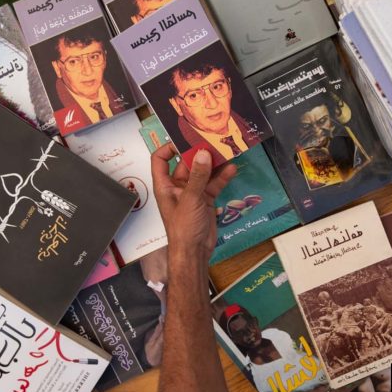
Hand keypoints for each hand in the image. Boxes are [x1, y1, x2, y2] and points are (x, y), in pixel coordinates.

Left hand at [151, 144, 236, 260]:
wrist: (195, 252)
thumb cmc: (183, 228)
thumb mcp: (190, 199)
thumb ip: (198, 176)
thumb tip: (202, 154)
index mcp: (165, 185)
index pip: (160, 159)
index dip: (168, 147)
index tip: (183, 139)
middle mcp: (177, 186)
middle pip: (186, 163)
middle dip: (198, 153)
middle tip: (211, 141)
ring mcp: (192, 193)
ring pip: (202, 173)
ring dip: (213, 164)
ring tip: (225, 151)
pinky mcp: (205, 199)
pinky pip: (213, 184)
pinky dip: (221, 177)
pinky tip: (231, 169)